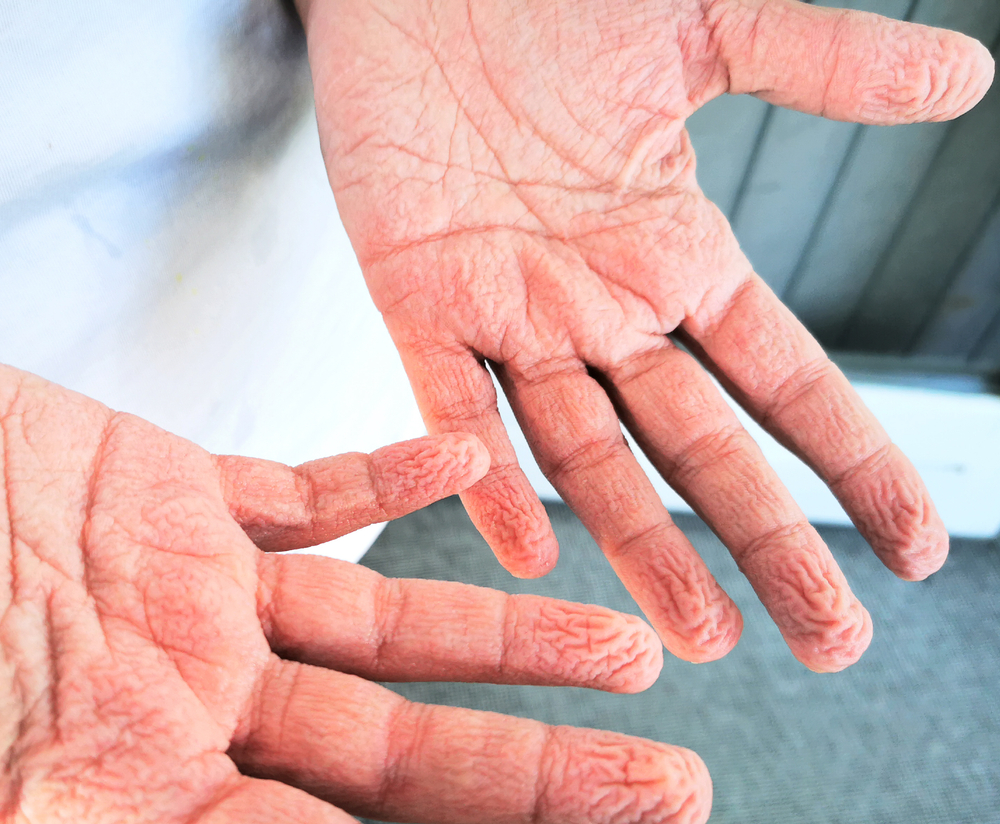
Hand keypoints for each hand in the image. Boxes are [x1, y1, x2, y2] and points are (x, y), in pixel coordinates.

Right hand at [0, 365, 713, 823]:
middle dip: (542, 770)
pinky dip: (386, 473)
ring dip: (508, 631)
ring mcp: (194, 600)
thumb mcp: (10, 783)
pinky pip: (306, 489)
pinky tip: (471, 460)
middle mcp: (197, 709)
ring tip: (626, 646)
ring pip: (389, 625)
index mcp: (147, 802)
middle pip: (407, 756)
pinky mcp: (174, 496)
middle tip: (672, 785)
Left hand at [298, 0, 994, 670]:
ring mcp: (508, 313)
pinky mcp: (416, 298)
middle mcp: (600, 306)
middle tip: (828, 637)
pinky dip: (486, 478)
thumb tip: (964, 81)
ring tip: (699, 633)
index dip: (848, 461)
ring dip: (639, 544)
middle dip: (762, 539)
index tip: (910, 546)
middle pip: (696, 444)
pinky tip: (531, 555)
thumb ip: (819, 64)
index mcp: (672, 252)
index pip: (781, 378)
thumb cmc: (551, 1)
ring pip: (585, 451)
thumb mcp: (705, 28)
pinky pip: (452, 405)